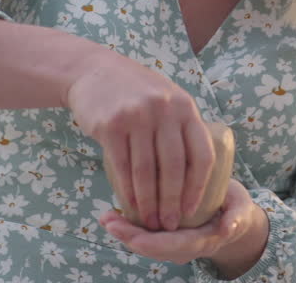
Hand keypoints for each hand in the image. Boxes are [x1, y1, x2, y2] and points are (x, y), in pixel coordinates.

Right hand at [63, 47, 214, 230]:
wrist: (95, 71)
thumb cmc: (136, 92)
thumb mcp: (167, 99)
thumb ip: (182, 128)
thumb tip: (196, 174)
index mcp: (185, 107)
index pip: (201, 154)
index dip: (198, 187)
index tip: (192, 210)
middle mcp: (164, 110)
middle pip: (174, 167)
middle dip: (172, 202)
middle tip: (169, 224)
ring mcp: (137, 116)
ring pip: (146, 171)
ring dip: (149, 202)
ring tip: (150, 221)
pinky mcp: (111, 125)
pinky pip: (122, 166)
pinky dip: (127, 191)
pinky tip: (129, 206)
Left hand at [100, 179, 268, 274]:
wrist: (234, 221)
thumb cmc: (235, 209)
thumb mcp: (240, 208)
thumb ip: (236, 216)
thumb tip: (229, 226)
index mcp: (202, 241)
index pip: (173, 245)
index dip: (151, 241)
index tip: (132, 235)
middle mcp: (185, 248)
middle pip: (153, 248)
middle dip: (128, 237)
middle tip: (108, 220)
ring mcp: (174, 245)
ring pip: (145, 245)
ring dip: (124, 233)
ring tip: (106, 218)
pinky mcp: (166, 236)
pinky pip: (145, 237)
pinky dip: (128, 228)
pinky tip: (112, 216)